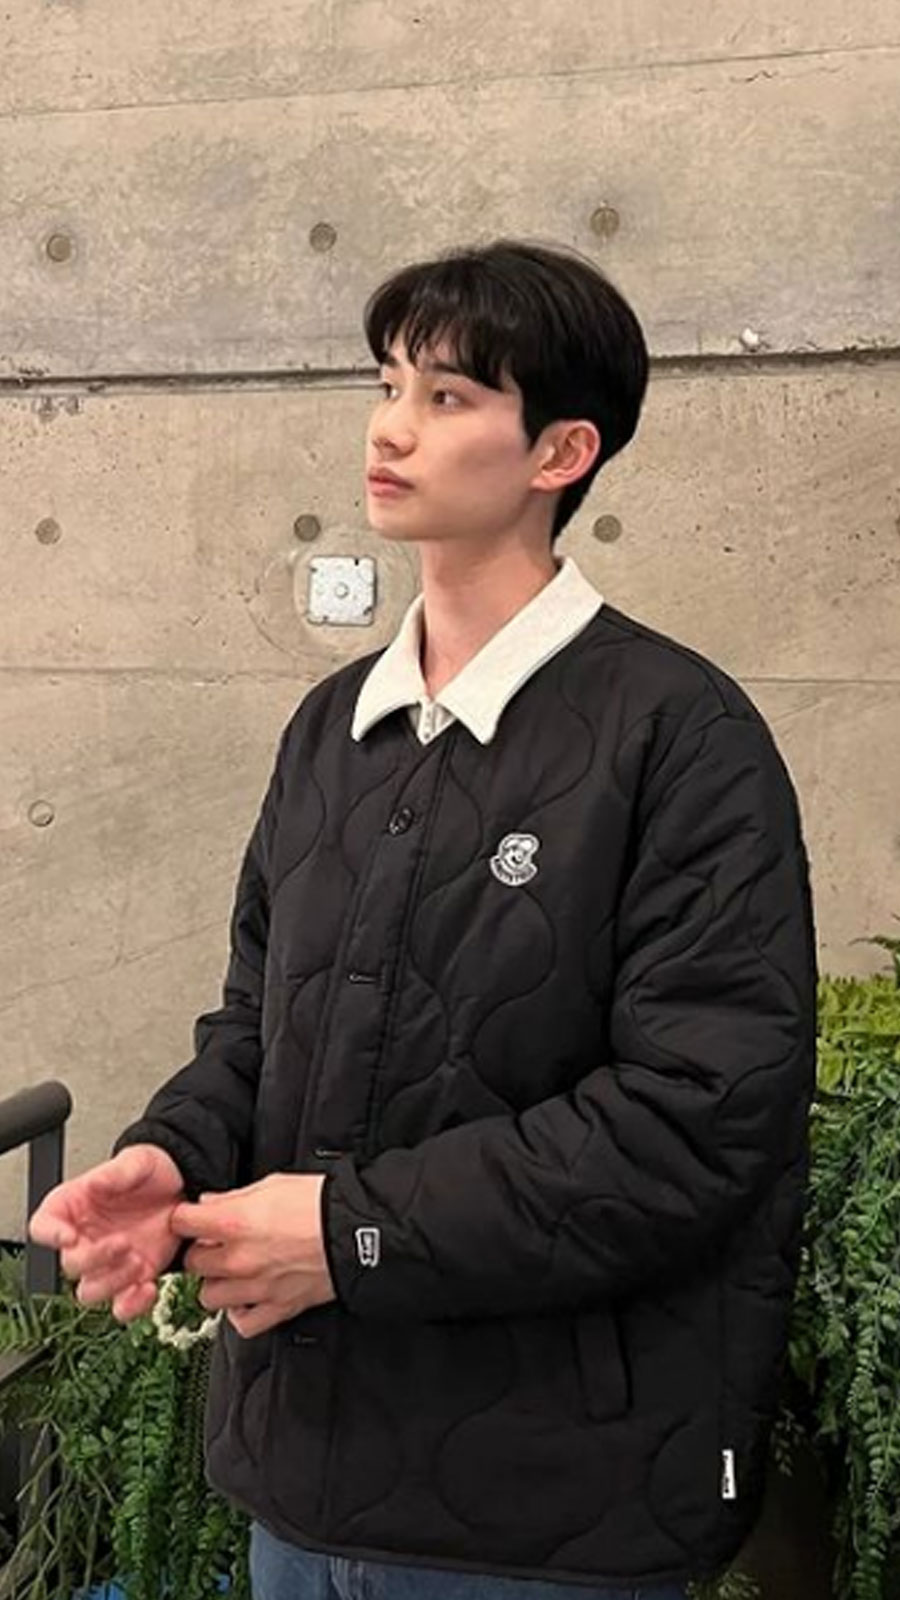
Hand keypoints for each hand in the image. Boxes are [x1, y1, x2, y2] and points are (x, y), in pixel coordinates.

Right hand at [28, 1144, 184, 1320]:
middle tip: (123, 1243)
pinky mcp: (131, 1279)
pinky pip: (121, 1305)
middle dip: (94, 1259)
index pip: (43, 1226)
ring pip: (90, 1291)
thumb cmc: (151, 1172)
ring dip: (112, 1283)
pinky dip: (133, 1305)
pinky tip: (149, 1287)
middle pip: (69, 1265)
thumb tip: (95, 1183)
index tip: (69, 1236)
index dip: (50, 1235)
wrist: (183, 1187)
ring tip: (139, 1260)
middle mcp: (84, 1239)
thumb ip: (115, 1173)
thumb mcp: (138, 1161)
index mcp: (73, 1207)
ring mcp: (107, 1263)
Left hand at [170, 1172, 335, 1338]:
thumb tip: (209, 1203)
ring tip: (234, 1270)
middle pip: (192, 1263)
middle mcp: (239, 1259)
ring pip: (209, 1296)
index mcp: (235, 1222)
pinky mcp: (277, 1308)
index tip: (193, 1218)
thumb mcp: (273, 1184)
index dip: (186, 1218)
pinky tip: (248, 1296)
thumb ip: (234, 1197)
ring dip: (218, 1283)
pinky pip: (242, 1324)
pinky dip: (241, 1313)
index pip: (182, 1223)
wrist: (357, 1231)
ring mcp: (256, 1288)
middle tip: (217, 1243)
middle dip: (202, 1251)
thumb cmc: (321, 1203)